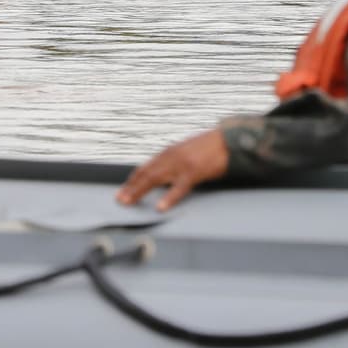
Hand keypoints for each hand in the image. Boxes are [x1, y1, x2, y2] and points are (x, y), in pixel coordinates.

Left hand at [115, 129, 229, 210]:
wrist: (228, 140)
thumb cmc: (210, 148)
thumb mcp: (187, 152)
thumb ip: (174, 162)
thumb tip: (163, 174)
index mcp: (169, 152)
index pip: (145, 167)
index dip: (132, 179)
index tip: (122, 190)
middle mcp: (170, 156)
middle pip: (145, 174)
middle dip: (131, 187)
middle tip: (119, 200)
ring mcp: (181, 164)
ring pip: (155, 179)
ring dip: (139, 191)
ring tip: (129, 202)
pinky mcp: (194, 171)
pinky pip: (179, 188)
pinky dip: (168, 198)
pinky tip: (160, 207)